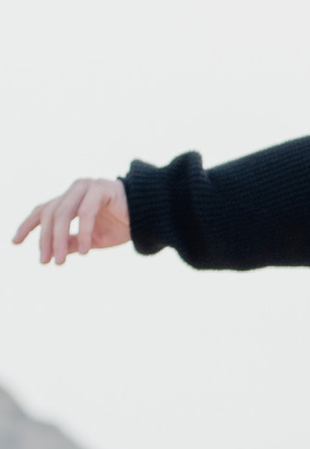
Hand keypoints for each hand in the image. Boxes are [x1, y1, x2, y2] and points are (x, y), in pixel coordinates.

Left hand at [13, 177, 131, 264]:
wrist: (155, 217)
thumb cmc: (126, 225)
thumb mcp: (93, 239)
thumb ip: (73, 241)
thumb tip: (54, 250)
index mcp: (72, 198)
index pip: (43, 210)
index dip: (28, 226)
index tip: (16, 242)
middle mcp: (76, 189)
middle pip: (50, 214)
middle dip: (45, 240)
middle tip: (46, 262)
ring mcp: (88, 186)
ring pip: (63, 213)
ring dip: (59, 239)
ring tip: (61, 261)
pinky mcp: (102, 188)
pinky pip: (85, 214)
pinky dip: (83, 233)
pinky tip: (83, 252)